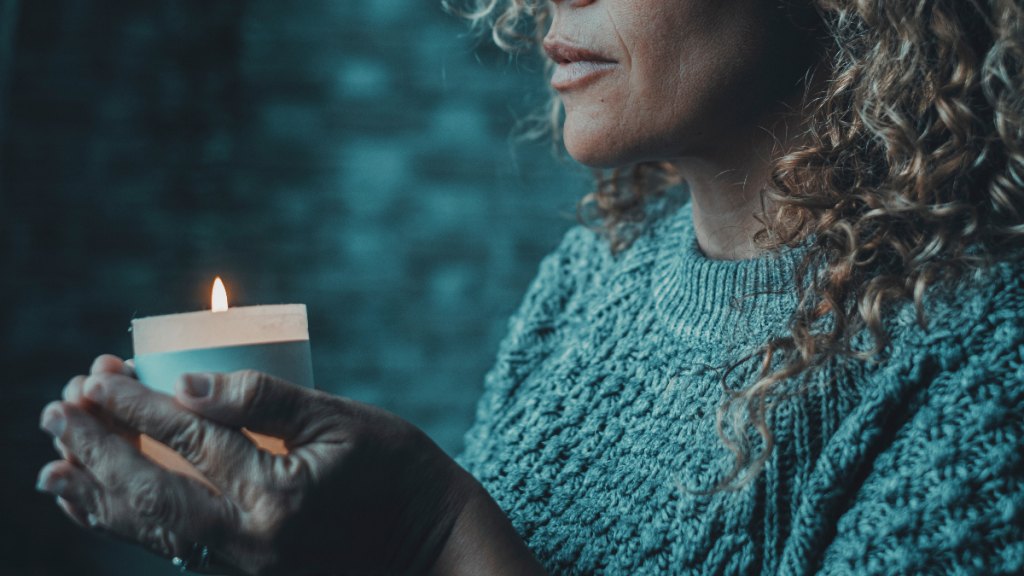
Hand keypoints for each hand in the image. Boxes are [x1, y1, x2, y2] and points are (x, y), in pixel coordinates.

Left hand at [36, 355, 479, 574]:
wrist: (429, 545)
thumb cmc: (396, 471)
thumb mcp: (339, 421)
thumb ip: (263, 401)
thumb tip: (185, 383)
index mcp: (277, 497)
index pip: (189, 443)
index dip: (136, 407)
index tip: (97, 376)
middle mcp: (249, 541)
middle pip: (150, 494)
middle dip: (97, 449)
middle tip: (58, 408)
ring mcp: (243, 564)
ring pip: (150, 529)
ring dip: (96, 491)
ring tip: (53, 459)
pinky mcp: (243, 571)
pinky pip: (170, 546)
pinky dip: (124, 522)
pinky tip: (96, 502)